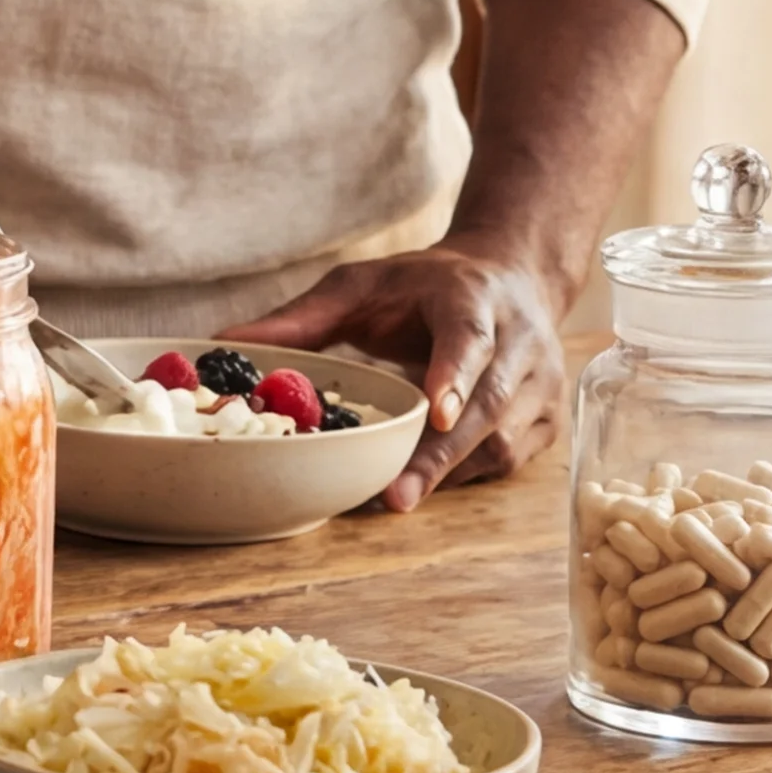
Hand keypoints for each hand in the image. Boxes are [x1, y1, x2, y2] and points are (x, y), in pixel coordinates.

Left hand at [227, 240, 565, 508]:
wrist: (512, 276)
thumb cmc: (424, 286)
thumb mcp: (360, 285)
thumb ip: (299, 317)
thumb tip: (223, 340)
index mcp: (474, 298)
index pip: (470, 337)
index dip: (455, 375)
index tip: (438, 412)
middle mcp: (521, 341)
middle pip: (489, 404)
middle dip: (441, 454)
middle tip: (395, 496)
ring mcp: (543, 384)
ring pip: (503, 441)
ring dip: (449, 472)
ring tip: (396, 493)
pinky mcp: (548, 419)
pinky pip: (510, 460)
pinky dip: (465, 475)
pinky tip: (427, 481)